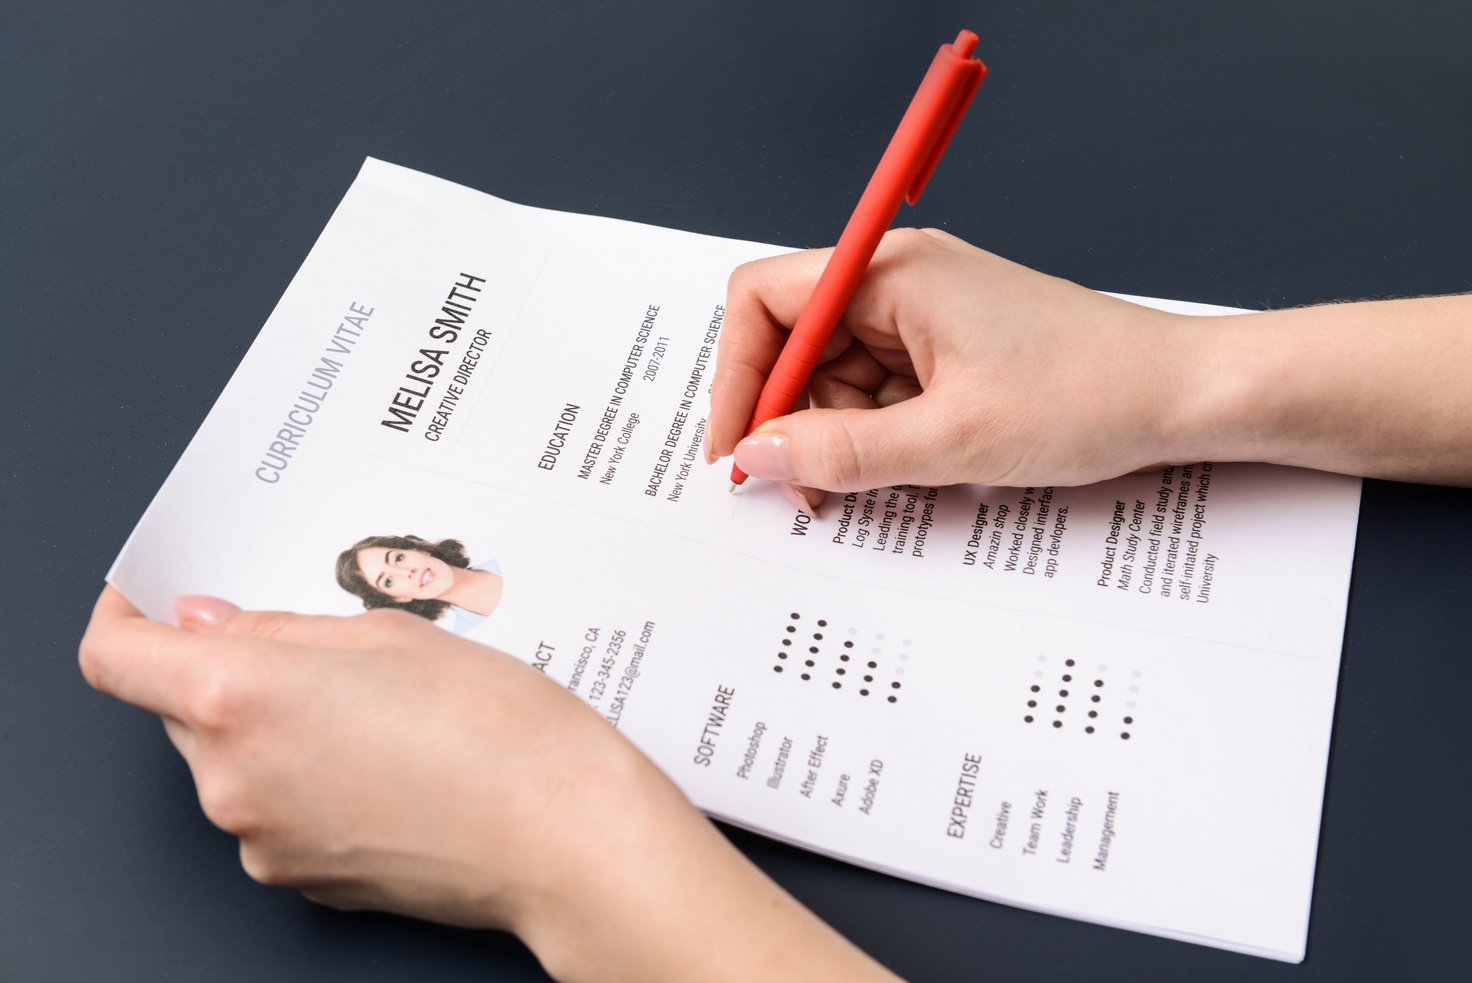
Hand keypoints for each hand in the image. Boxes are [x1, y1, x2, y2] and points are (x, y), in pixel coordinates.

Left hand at [79, 588, 902, 982]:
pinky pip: (277, 810)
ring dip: (279, 726)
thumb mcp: (393, 634)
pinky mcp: (303, 879)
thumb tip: (213, 626)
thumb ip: (282, 628)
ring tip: (384, 708)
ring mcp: (263, 840)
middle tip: (326, 646)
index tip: (154, 599)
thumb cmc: (502, 730)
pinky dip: (311, 779)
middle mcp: (230, 779)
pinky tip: (393, 760)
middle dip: (234, 670)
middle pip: (183, 707)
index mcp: (241, 698)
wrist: (566, 837)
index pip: (120, 657)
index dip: (127, 617)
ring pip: (234, 759)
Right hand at [709, 228, 1471, 498]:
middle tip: (806, 487)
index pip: (766, 300)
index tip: (739, 447)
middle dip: (791, 419)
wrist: (1186, 396)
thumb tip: (756, 455)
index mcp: (893, 271)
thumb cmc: (1090, 395)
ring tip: (874, 486)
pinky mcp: (948, 348)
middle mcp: (901, 281)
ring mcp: (925, 314)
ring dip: (837, 437)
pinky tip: (905, 470)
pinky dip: (877, 436)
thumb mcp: (950, 439)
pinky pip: (880, 391)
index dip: (738, 375)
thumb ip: (839, 451)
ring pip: (836, 377)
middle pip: (795, 343)